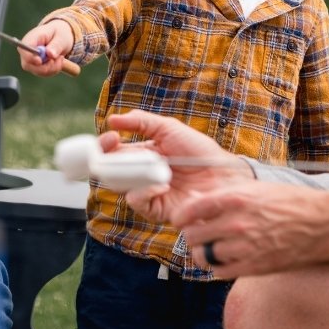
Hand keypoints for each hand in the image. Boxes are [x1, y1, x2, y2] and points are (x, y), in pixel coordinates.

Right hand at [18, 20, 74, 76]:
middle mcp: (27, 50)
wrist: (59, 37)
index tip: (39, 61)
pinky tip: (58, 61)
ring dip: (52, 68)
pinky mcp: (35, 67)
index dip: (29, 57)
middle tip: (59, 59)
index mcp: (30, 38)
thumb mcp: (61, 37)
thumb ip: (56, 45)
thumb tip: (50, 54)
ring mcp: (29, 60)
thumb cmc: (59, 34)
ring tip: (60, 57)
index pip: (24, 49)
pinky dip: (53, 70)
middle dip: (45, 66)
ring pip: (37, 71)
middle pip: (27, 64)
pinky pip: (43, 73)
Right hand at [103, 109, 249, 224]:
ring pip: (119, 186)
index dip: (106, 145)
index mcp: (143, 154)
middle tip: (110, 149)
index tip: (110, 137)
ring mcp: (148, 192)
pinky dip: (143, 192)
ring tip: (139, 165)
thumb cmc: (201, 151)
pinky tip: (160, 184)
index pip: (114, 152)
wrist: (223, 174)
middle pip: (111, 170)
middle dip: (104, 160)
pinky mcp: (156, 209)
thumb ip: (141, 121)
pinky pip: (138, 202)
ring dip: (124, 174)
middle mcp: (141, 174)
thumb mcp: (169, 128)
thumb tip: (112, 119)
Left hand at [176, 182, 328, 276]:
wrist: (322, 224)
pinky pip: (220, 272)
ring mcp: (244, 248)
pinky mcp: (253, 267)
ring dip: (202, 253)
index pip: (190, 211)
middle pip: (192, 236)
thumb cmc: (289, 202)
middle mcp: (236, 224)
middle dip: (192, 235)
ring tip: (210, 248)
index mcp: (235, 199)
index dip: (180, 217)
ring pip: (203, 256)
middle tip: (198, 234)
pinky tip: (225, 259)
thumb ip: (223, 195)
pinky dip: (217, 267)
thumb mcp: (254, 189)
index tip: (181, 220)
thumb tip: (194, 200)